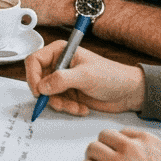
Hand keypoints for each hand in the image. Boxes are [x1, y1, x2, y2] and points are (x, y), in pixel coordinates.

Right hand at [24, 41, 145, 115]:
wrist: (128, 92)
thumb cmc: (111, 76)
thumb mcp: (85, 76)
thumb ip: (61, 79)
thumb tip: (42, 86)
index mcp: (60, 51)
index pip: (34, 60)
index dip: (32, 76)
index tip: (38, 91)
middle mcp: (59, 64)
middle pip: (38, 80)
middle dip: (49, 95)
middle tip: (59, 103)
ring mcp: (63, 80)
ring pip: (47, 95)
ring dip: (60, 104)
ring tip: (76, 107)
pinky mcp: (68, 93)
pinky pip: (57, 103)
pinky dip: (67, 108)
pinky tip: (81, 108)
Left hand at [82, 129, 160, 160]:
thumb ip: (149, 152)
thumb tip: (132, 154)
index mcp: (149, 140)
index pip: (122, 132)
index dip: (118, 144)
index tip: (118, 151)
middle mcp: (132, 148)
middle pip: (104, 136)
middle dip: (103, 147)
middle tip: (104, 159)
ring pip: (92, 148)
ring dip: (94, 158)